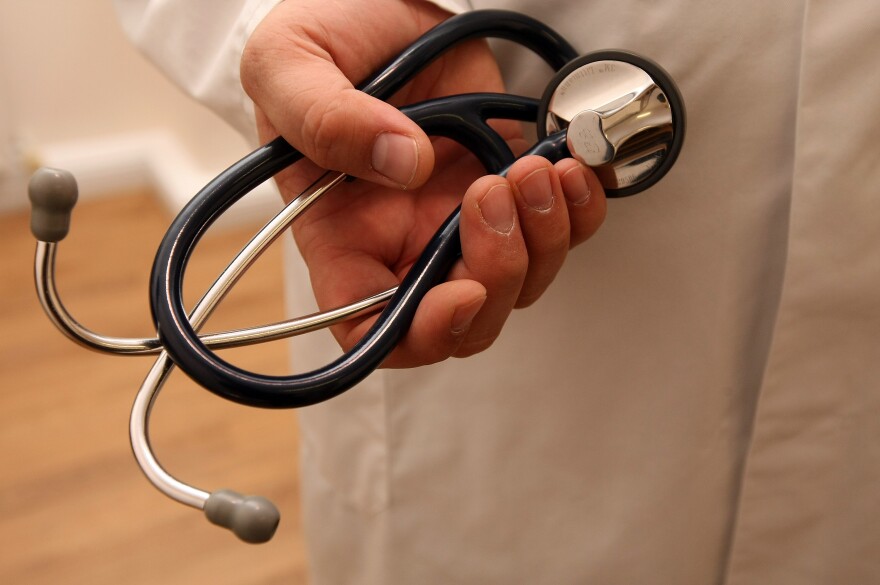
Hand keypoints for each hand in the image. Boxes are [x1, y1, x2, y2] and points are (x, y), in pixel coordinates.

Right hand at [241, 0, 606, 366]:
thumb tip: (404, 162)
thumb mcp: (288, 66)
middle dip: (499, 271)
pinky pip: (562, 229)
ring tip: (535, 166)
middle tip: (496, 191)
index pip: (373, 330)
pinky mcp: (511, 187)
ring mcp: (462, 219)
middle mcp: (406, 243)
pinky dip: (580, 209)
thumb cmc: (323, 41)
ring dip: (546, 236)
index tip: (460, 291)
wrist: (381, 5)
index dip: (422, 334)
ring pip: (523, 281)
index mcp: (342, 238)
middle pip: (467, 319)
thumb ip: (325, 118)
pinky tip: (570, 165)